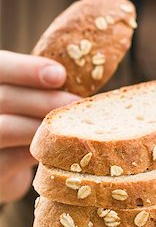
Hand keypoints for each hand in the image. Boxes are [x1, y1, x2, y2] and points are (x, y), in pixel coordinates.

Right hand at [0, 50, 78, 202]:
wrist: (8, 161)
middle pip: (4, 98)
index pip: (0, 66)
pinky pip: (15, 157)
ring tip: (73, 124)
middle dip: (45, 99)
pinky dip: (43, 150)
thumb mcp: (29, 95)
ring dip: (46, 125)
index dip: (27, 69)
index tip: (59, 75)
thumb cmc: (23, 116)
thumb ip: (42, 83)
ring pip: (7, 128)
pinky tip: (63, 144)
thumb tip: (77, 76)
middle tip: (76, 103)